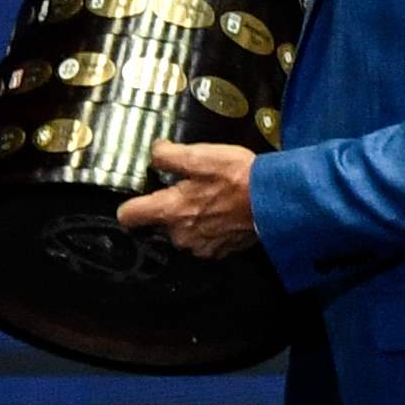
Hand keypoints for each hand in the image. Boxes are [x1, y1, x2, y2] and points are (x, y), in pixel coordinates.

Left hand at [116, 142, 259, 258]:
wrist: (276, 200)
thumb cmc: (236, 176)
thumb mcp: (200, 155)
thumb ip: (169, 155)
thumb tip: (155, 152)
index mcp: (169, 211)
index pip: (128, 216)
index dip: (131, 205)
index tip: (142, 197)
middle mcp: (179, 236)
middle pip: (159, 225)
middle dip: (170, 210)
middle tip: (191, 191)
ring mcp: (201, 248)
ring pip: (184, 233)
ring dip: (192, 221)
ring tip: (212, 202)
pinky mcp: (221, 252)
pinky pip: (206, 241)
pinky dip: (212, 230)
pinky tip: (225, 215)